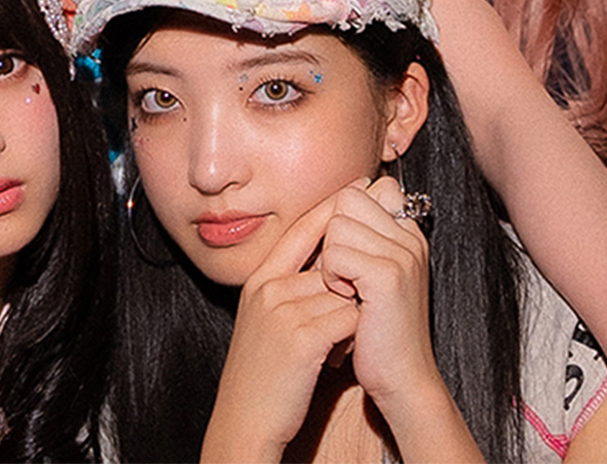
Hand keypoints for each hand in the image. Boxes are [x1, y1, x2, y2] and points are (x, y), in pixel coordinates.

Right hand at [203, 191, 359, 460]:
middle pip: (331, 259)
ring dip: (352, 315)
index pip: (302, 229)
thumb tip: (328, 266)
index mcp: (260, 279)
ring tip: (338, 345)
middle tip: (358, 296)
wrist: (245, 421)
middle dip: (351, 279)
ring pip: (345, 290)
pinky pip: (348, 318)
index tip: (361, 185)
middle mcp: (269, 287)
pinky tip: (340, 356)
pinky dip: (353, 335)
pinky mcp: (301, 338)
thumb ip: (290, 290)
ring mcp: (283, 310)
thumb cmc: (263, 375)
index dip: (333, 206)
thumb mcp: (266, 321)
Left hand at [327, 177, 436, 408]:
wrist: (401, 378)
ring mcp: (402, 253)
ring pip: (337, 224)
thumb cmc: (377, 329)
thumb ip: (362, 237)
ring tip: (346, 291)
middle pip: (348, 199)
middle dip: (333, 236)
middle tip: (343, 275)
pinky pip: (336, 253)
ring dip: (329, 259)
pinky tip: (347, 301)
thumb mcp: (371, 275)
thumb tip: (337, 198)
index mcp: (408, 232)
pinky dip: (331, 278)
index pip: (366, 187)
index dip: (345, 216)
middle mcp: (410, 236)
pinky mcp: (388, 274)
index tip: (348, 255)